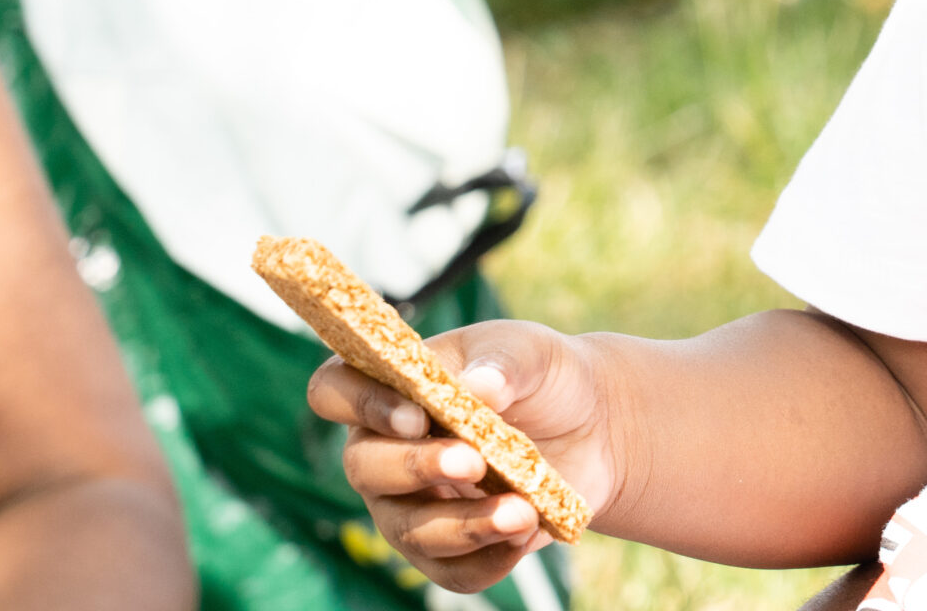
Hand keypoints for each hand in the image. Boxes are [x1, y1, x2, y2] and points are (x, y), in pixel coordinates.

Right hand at [307, 319, 618, 591]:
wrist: (593, 425)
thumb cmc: (543, 377)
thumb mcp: (532, 353)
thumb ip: (504, 364)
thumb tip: (480, 386)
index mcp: (394, 388)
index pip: (333, 390)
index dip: (361, 404)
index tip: (416, 416)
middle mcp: (387, 449)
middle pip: (362, 468)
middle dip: (417, 469)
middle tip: (474, 464)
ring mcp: (411, 504)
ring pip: (408, 530)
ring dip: (463, 526)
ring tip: (521, 513)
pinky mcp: (448, 548)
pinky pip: (449, 572)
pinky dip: (486, 561)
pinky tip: (526, 535)